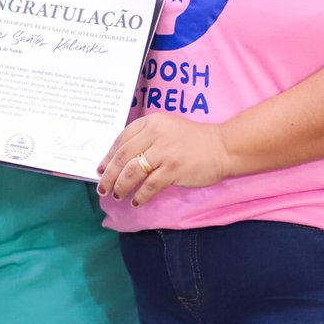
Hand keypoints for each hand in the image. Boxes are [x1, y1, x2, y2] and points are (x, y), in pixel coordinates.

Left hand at [98, 112, 230, 205]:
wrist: (223, 146)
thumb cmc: (194, 139)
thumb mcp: (168, 128)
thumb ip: (147, 137)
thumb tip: (123, 159)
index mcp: (152, 122)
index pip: (121, 139)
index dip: (108, 156)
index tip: (100, 169)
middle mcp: (155, 133)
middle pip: (123, 156)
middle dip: (109, 174)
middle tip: (103, 188)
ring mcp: (164, 151)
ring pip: (132, 171)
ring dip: (121, 185)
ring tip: (117, 195)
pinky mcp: (174, 169)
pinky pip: (149, 185)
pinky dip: (140, 195)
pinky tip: (137, 201)